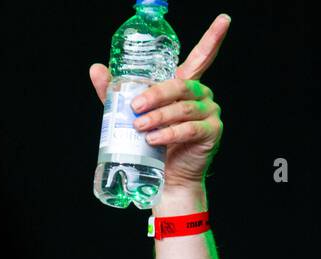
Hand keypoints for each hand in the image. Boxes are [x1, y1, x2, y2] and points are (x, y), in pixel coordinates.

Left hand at [88, 13, 229, 189]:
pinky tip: (153, 139)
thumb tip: (96, 69)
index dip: (213, 38)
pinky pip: (189, 129)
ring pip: (183, 108)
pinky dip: (169, 133)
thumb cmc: (151, 143)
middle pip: (181, 86)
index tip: (224, 19)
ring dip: (159, 117)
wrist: (165, 177)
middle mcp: (201, 95)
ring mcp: (209, 113)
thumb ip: (116, 93)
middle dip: (156, 94)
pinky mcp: (210, 132)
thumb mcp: (132, 115)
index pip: (201, 57)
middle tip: (135, 105)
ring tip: (140, 126)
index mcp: (184, 86)